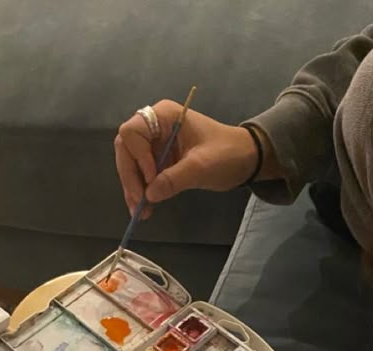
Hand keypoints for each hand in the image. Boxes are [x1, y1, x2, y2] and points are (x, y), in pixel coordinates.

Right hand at [114, 101, 277, 216]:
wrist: (245, 159)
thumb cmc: (227, 154)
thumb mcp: (202, 167)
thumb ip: (174, 179)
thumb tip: (149, 195)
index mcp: (165, 115)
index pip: (132, 132)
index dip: (137, 157)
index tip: (151, 178)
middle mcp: (155, 125)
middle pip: (126, 149)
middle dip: (130, 177)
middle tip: (139, 203)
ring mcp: (156, 142)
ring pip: (131, 163)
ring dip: (133, 187)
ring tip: (141, 212)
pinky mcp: (159, 159)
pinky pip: (142, 174)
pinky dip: (141, 191)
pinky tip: (146, 207)